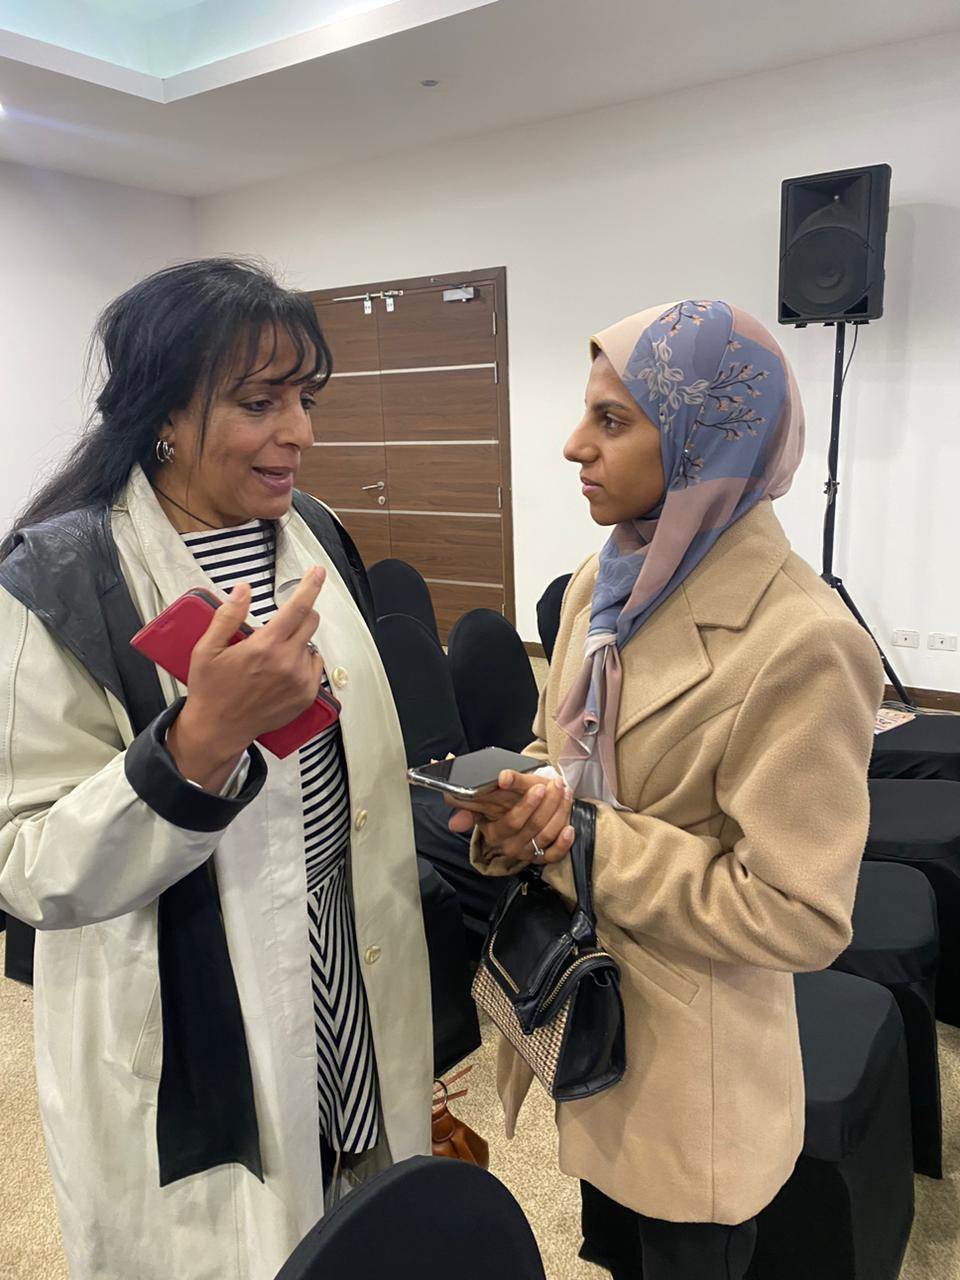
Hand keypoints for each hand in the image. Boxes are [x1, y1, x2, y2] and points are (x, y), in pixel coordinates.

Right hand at [167, 568, 325, 786]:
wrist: (219, 729)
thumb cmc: (210, 689)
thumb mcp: (207, 649)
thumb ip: (227, 616)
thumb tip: (244, 589)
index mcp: (265, 646)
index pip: (297, 608)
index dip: (309, 586)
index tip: (317, 571)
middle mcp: (288, 662)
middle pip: (311, 622)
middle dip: (300, 614)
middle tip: (279, 624)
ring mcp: (300, 681)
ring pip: (311, 646)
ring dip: (297, 643)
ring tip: (272, 658)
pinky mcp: (306, 697)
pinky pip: (314, 668)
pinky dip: (303, 663)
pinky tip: (282, 672)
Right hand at [447, 770, 575, 865]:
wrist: (514, 818)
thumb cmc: (500, 807)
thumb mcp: (482, 805)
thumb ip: (468, 806)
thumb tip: (452, 812)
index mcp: (494, 834)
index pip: (512, 822)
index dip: (527, 806)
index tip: (538, 787)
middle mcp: (510, 846)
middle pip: (534, 826)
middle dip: (549, 803)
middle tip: (557, 784)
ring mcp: (527, 853)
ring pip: (547, 835)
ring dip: (560, 813)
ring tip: (565, 793)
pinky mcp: (542, 858)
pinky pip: (554, 855)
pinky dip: (563, 843)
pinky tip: (570, 828)